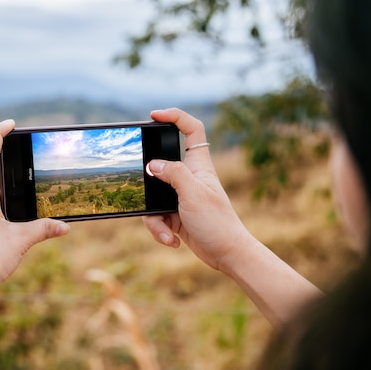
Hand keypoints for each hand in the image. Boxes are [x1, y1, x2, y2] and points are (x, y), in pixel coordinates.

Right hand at [143, 108, 248, 270]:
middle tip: (144, 183)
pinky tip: (173, 241)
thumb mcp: (193, 194)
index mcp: (199, 166)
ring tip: (169, 233)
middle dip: (149, 178)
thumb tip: (152, 164)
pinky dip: (161, 231)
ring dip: (155, 219)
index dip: (175, 117)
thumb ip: (173, 174)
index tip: (154, 115)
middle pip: (161, 165)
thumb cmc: (217, 222)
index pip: (191, 130)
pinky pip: (155, 216)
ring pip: (153, 195)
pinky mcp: (175, 214)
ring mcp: (180, 196)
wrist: (227, 254)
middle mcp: (189, 178)